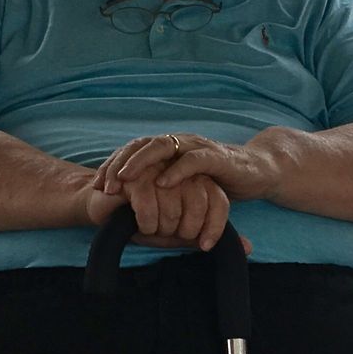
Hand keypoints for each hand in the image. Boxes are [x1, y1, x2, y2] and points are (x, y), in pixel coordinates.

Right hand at [83, 171, 249, 252]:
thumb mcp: (180, 233)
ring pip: (174, 206)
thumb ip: (209, 236)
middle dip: (181, 230)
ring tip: (149, 228)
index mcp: (196, 181)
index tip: (203, 246)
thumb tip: (249, 248)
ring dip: (160, 227)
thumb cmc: (144, 221)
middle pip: (198, 205)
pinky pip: (149, 203)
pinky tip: (138, 225)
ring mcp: (158, 170)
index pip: (219, 203)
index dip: (213, 228)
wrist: (104, 210)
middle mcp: (180, 172)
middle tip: (166, 234)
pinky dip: (145, 222)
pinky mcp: (134, 174)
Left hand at [94, 132, 281, 203]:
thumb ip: (162, 191)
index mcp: (168, 149)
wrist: (257, 171)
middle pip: (140, 146)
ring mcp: (197, 147)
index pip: (133, 152)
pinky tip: (162, 182)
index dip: (112, 166)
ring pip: (162, 148)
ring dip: (140, 163)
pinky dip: (177, 171)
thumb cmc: (217, 180)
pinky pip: (193, 160)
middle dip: (119, 165)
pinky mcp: (216, 157)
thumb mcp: (184, 186)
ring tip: (124, 180)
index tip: (95, 187)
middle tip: (104, 185)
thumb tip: (131, 209)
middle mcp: (178, 143)